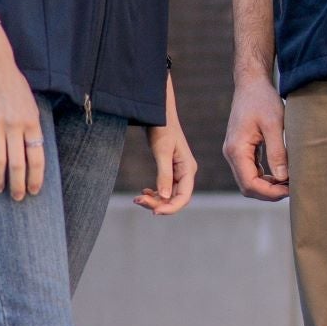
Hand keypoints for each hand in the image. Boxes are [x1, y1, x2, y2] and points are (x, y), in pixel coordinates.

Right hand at [0, 30, 44, 198]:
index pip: (37, 157)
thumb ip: (32, 127)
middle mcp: (15, 125)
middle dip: (18, 185)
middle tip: (17, 198)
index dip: (36, 177)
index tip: (34, 191)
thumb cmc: (13, 84)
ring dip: (0, 179)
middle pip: (18, 164)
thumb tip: (32, 153)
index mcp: (32, 121)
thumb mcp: (31, 104)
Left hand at [136, 85, 196, 216]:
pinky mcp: (170, 169)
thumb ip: (164, 175)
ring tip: (138, 199)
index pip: (184, 197)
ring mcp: (178, 172)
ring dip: (155, 200)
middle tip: (138, 202)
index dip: (170, 208)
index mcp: (188, 169)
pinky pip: (165, 188)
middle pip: (176, 198)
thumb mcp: (162, 151)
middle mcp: (186, 172)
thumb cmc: (162, 127)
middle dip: (159, 204)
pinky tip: (144, 193)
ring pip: (169, 195)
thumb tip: (165, 197)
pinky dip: (155, 194)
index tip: (153, 212)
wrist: (157, 112)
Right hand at [223, 71, 288, 199]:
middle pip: (247, 187)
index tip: (291, 189)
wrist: (251, 83)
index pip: (250, 184)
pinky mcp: (241, 149)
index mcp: (237, 149)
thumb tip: (283, 178)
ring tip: (289, 183)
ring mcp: (234, 152)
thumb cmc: (262, 99)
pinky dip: (264, 178)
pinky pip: (250, 171)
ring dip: (267, 186)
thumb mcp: (274, 124)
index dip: (271, 192)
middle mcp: (231, 153)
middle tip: (292, 188)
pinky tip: (280, 174)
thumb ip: (277, 152)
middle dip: (269, 192)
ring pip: (248, 181)